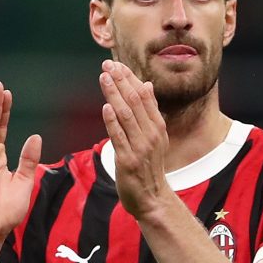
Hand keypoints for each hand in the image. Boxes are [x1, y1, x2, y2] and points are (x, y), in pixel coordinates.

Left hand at [99, 60, 171, 218]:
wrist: (153, 198)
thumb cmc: (150, 167)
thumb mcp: (155, 136)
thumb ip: (149, 112)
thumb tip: (146, 85)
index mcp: (157, 126)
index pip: (144, 96)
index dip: (129, 79)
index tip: (116, 64)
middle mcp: (151, 134)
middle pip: (135, 101)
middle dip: (121, 81)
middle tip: (107, 64)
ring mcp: (140, 147)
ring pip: (126, 115)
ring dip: (114, 95)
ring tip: (104, 78)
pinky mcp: (128, 160)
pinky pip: (119, 137)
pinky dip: (113, 122)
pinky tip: (106, 107)